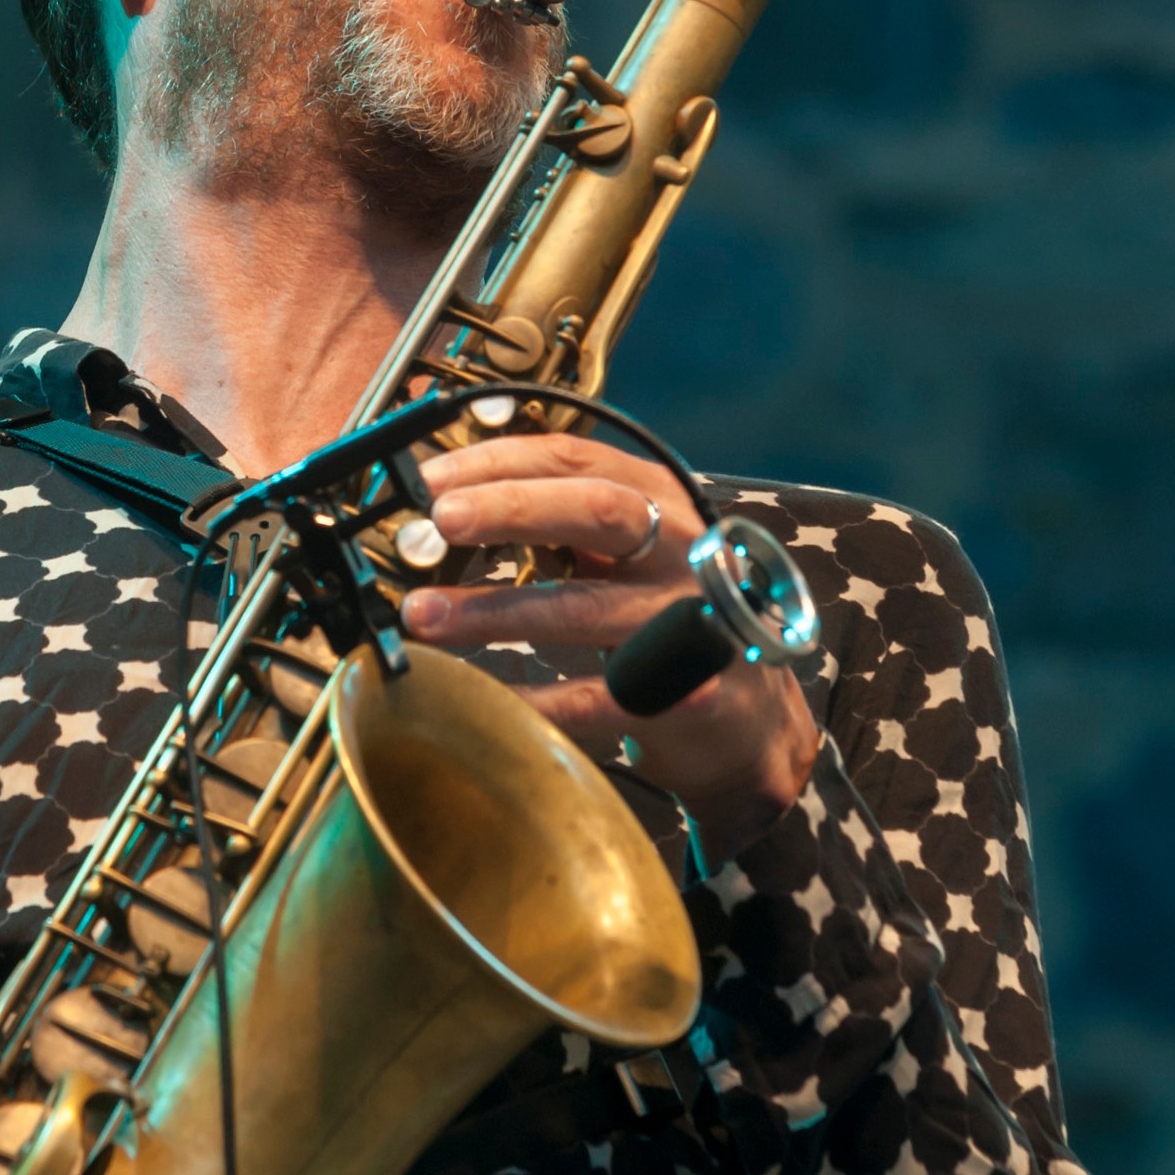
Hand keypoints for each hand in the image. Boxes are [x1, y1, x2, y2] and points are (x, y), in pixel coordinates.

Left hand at [400, 432, 820, 865]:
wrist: (751, 716)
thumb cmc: (666, 614)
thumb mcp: (625, 549)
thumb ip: (555, 519)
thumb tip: (445, 500)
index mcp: (658, 497)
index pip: (575, 457)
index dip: (498, 461)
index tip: (431, 476)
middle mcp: (680, 548)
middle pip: (595, 510)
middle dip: (509, 509)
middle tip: (438, 520)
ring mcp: (688, 622)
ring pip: (584, 606)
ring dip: (494, 609)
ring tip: (423, 615)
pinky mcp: (686, 695)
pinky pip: (593, 696)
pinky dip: (532, 697)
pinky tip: (474, 696)